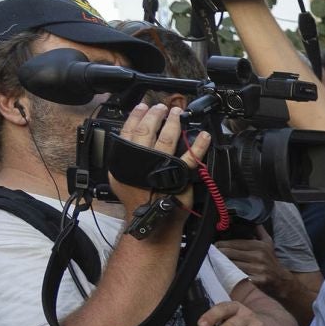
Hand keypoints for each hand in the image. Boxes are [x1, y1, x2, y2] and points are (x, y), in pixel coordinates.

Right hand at [109, 102, 211, 223]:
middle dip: (155, 114)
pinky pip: (192, 157)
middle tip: (161, 107)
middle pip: (148, 130)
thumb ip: (121, 157)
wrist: (152, 219)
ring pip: (168, 139)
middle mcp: (144, 160)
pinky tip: (204, 135)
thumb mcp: (120, 177)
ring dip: (173, 122)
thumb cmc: (137, 198)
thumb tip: (124, 138)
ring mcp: (163, 166)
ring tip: (176, 112)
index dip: (137, 116)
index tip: (142, 106)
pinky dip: (199, 145)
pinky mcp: (180, 175)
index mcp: (127, 159)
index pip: (129, 131)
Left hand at [216, 227, 289, 295]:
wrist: (282, 280)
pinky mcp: (258, 280)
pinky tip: (226, 272)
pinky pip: (239, 276)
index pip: (236, 243)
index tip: (215, 245)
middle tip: (213, 253)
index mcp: (260, 246)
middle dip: (220, 253)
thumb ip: (259, 231)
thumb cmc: (271, 261)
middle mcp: (259, 256)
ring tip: (216, 261)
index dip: (223, 244)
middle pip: (232, 253)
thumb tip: (253, 220)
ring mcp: (259, 269)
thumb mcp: (269, 244)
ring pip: (233, 264)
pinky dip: (232, 274)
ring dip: (223, 263)